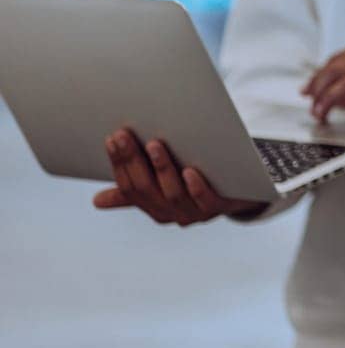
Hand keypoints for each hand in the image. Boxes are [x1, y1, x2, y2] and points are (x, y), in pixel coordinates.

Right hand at [92, 128, 263, 224]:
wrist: (243, 193)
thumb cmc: (197, 182)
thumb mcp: (165, 184)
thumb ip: (136, 189)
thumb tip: (97, 201)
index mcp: (153, 206)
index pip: (129, 186)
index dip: (118, 163)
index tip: (112, 137)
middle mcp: (171, 213)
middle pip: (147, 188)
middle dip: (133, 160)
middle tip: (124, 134)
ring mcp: (195, 213)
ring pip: (174, 194)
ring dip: (162, 168)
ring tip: (155, 144)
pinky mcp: (221, 206)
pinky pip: (205, 200)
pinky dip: (196, 187)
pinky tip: (190, 170)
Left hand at [302, 36, 344, 123]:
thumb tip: (339, 100)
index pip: (340, 58)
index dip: (321, 74)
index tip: (311, 88)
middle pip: (333, 64)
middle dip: (316, 84)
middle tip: (308, 101)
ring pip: (335, 74)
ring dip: (320, 95)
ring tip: (316, 111)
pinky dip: (330, 100)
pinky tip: (326, 111)